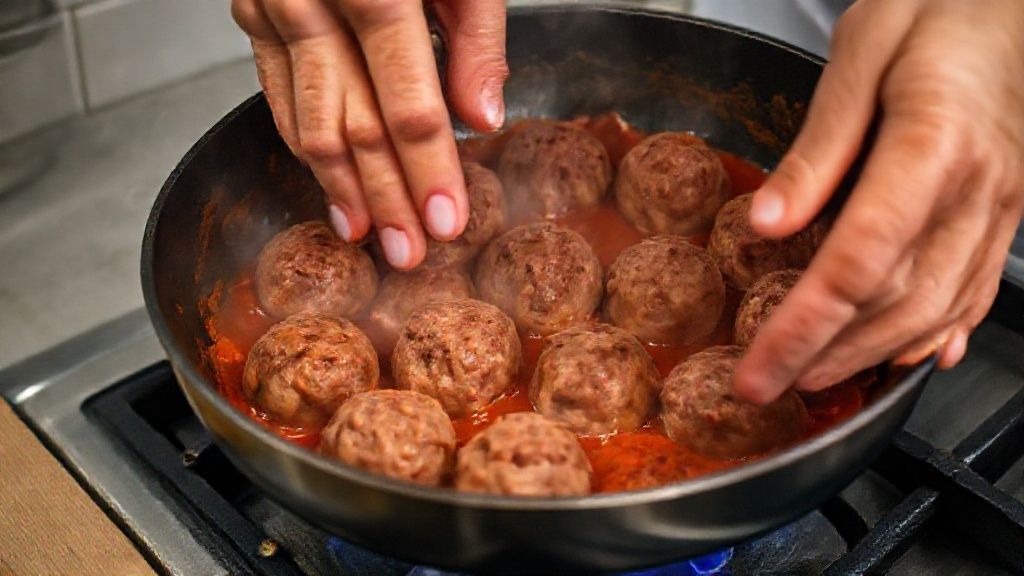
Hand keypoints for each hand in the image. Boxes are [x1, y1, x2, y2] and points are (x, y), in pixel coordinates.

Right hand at [231, 0, 507, 268]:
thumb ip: (474, 36)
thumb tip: (481, 118)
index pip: (408, 105)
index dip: (428, 170)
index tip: (446, 222)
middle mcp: (312, 2)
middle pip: (353, 128)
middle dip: (385, 200)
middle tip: (406, 253)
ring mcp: (274, 8)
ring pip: (307, 121)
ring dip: (340, 187)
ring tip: (364, 234)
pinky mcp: (253, 12)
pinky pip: (275, 95)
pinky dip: (303, 145)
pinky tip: (328, 181)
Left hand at [734, 0, 1023, 402]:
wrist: (1011, 2)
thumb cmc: (936, 10)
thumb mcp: (860, 55)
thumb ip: (817, 149)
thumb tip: (768, 224)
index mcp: (933, 147)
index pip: (859, 262)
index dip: (802, 326)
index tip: (757, 366)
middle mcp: (978, 190)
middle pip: (897, 301)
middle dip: (825, 355)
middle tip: (768, 385)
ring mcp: (1000, 207)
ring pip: (937, 308)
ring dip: (871, 355)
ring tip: (816, 378)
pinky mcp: (1004, 212)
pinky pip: (973, 289)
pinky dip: (934, 333)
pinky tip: (906, 357)